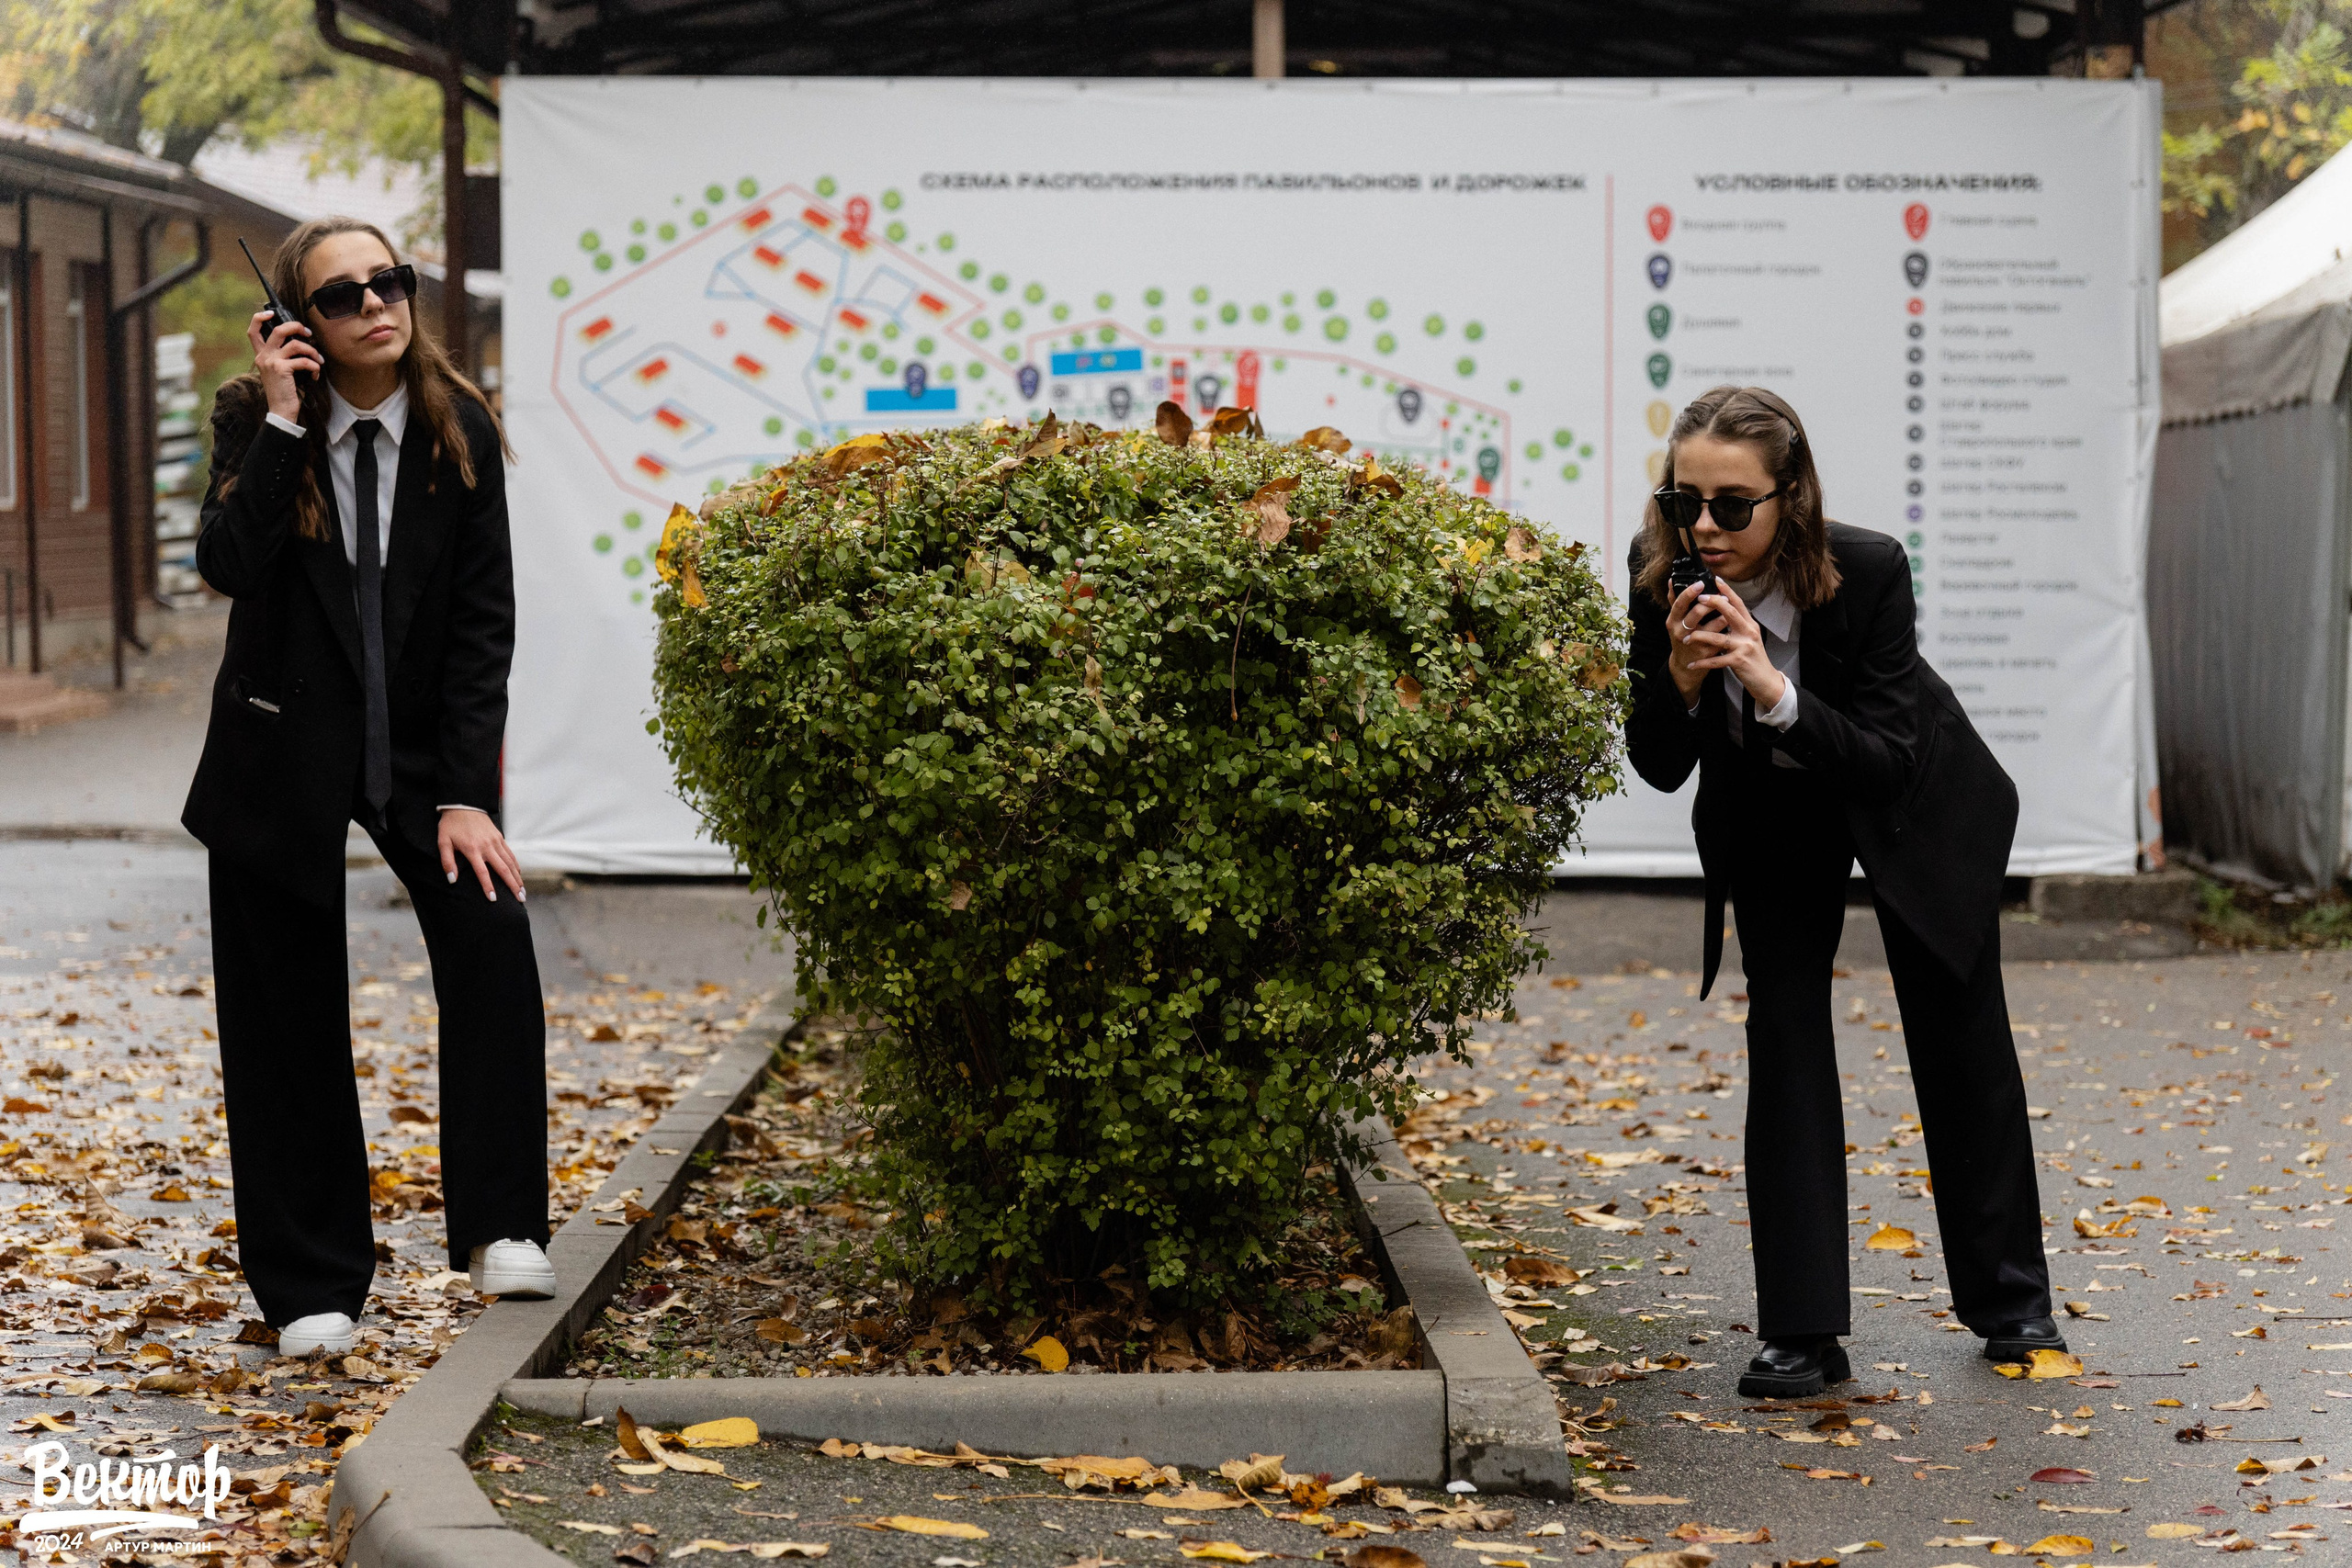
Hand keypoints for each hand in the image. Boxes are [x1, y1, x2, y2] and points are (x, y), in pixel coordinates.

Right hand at [247, 310, 319, 421]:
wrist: (281, 411)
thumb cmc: (285, 390)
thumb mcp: (280, 370)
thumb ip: (284, 355)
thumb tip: (302, 340)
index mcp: (261, 355)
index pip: (252, 331)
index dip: (260, 317)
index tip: (273, 313)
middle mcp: (263, 356)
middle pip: (278, 330)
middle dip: (296, 327)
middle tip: (308, 334)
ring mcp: (271, 362)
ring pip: (295, 344)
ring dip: (312, 351)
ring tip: (319, 360)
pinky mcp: (281, 369)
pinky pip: (304, 361)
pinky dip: (314, 367)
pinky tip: (316, 375)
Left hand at [438, 808, 524, 901]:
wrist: (463, 805)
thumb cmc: (451, 825)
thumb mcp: (443, 842)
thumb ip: (447, 862)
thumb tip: (452, 880)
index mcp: (472, 849)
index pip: (482, 872)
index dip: (488, 886)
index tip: (493, 899)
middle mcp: (487, 846)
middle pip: (503, 869)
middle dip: (512, 886)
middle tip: (520, 899)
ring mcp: (495, 841)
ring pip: (510, 863)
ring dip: (517, 878)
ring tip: (522, 892)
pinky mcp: (500, 837)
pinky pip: (510, 854)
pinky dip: (516, 866)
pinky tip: (519, 875)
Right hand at [1663, 580, 1723, 702]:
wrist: (1685, 666)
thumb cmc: (1682, 637)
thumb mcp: (1675, 621)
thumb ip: (1675, 601)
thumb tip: (1672, 580)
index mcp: (1672, 621)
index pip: (1679, 603)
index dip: (1690, 592)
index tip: (1701, 582)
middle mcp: (1680, 632)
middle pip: (1696, 613)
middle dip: (1711, 602)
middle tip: (1722, 595)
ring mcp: (1694, 643)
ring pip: (1712, 625)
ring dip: (1723, 614)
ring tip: (1730, 606)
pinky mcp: (1706, 653)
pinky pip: (1721, 636)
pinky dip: (1727, 627)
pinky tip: (1732, 622)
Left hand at [1677, 586, 1786, 709]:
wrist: (1765, 680)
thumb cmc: (1753, 657)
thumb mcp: (1748, 638)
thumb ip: (1737, 625)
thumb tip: (1723, 610)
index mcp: (1750, 625)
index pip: (1738, 603)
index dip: (1727, 590)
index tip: (1715, 579)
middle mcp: (1748, 632)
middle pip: (1730, 613)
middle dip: (1713, 604)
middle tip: (1698, 599)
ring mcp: (1744, 647)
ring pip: (1718, 638)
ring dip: (1699, 637)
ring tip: (1685, 639)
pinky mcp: (1739, 662)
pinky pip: (1716, 660)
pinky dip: (1702, 663)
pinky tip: (1691, 664)